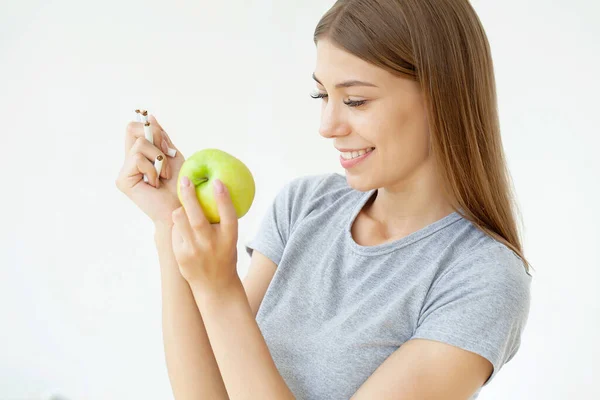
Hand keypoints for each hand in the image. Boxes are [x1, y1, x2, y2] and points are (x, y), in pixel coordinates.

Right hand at [115, 114, 185, 225]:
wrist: (182, 208)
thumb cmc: (181, 185)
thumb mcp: (173, 156)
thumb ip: (161, 137)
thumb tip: (150, 116)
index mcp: (140, 154)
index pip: (136, 127)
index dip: (152, 129)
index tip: (167, 147)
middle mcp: (129, 161)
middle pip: (131, 128)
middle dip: (155, 138)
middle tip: (165, 156)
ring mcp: (124, 170)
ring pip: (139, 144)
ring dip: (159, 159)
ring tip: (163, 175)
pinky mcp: (122, 180)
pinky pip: (137, 159)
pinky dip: (153, 169)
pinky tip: (156, 183)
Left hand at [171, 176, 238, 292]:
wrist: (215, 287)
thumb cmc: (223, 256)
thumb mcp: (229, 240)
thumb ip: (220, 222)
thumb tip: (211, 194)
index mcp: (229, 238)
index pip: (228, 214)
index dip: (223, 197)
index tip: (217, 181)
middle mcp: (211, 244)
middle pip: (197, 216)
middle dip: (189, 195)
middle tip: (185, 180)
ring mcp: (194, 250)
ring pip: (179, 220)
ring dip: (180, 210)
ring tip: (183, 209)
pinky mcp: (181, 255)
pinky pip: (175, 232)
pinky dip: (178, 227)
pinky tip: (183, 232)